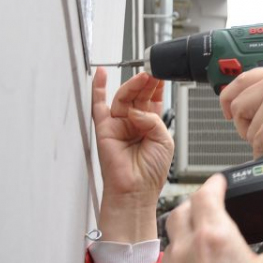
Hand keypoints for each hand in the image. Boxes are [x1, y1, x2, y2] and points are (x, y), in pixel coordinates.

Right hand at [92, 68, 173, 241]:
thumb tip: (136, 110)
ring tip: (143, 77)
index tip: (162, 74)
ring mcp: (119, 124)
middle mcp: (134, 123)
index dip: (157, 87)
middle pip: (139, 96)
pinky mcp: (104, 128)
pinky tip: (101, 75)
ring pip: (124, 98)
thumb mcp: (164, 140)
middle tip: (153, 72)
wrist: (135, 190)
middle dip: (146, 83)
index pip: (153, 100)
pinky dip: (98, 89)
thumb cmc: (151, 172)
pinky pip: (99, 105)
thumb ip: (153, 120)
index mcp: (151, 126)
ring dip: (133, 85)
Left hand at [158, 174, 262, 262]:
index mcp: (214, 236)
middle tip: (208, 204)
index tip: (220, 182)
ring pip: (172, 242)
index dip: (214, 184)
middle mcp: (187, 250)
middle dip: (194, 203)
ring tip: (202, 240)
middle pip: (180, 212)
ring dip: (185, 234)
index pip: (206, 195)